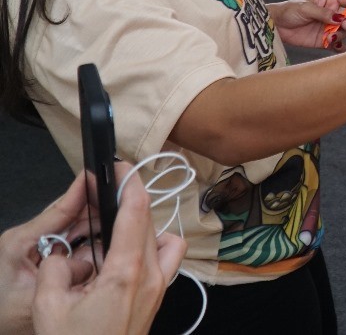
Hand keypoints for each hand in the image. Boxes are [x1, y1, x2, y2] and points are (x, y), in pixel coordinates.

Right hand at [2, 165, 185, 334]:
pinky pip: (168, 259)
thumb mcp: (49, 307)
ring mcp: (160, 288)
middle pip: (149, 221)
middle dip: (130, 201)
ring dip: (145, 226)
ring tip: (117, 227)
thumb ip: (55, 268)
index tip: (120, 166)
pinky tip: (130, 253)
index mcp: (125, 272)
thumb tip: (62, 251)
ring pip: (164, 238)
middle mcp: (151, 276)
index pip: (135, 212)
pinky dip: (155, 247)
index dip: (129, 183)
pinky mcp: (160, 298)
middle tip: (107, 194)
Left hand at [270, 0, 345, 48]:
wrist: (276, 25)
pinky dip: (338, 47)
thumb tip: (339, 18)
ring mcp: (329, 27)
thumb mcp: (305, 8)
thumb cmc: (289, 10)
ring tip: (330, 38)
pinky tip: (337, 47)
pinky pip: (336, 44)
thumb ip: (323, 13)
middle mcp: (332, 14)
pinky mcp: (323, 40)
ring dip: (340, 35)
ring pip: (344, 32)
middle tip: (343, 26)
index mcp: (330, 0)